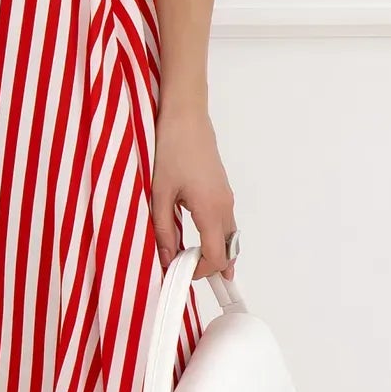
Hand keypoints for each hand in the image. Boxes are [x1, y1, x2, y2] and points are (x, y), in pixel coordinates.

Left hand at [151, 102, 236, 281]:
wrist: (186, 118)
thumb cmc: (172, 149)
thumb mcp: (159, 194)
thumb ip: (163, 230)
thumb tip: (166, 258)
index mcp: (210, 209)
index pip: (216, 256)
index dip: (201, 272)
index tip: (181, 273)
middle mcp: (225, 206)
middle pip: (229, 251)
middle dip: (211, 267)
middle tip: (186, 272)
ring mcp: (227, 198)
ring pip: (230, 238)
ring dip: (215, 253)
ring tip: (191, 260)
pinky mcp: (223, 191)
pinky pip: (227, 224)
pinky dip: (217, 238)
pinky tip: (197, 239)